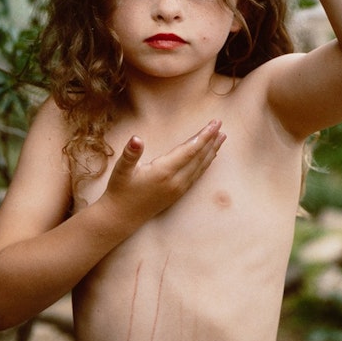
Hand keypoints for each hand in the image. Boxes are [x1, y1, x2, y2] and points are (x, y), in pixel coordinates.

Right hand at [102, 120, 224, 226]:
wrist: (120, 217)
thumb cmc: (120, 190)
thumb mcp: (121, 170)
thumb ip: (130, 153)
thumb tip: (136, 139)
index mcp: (164, 172)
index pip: (190, 150)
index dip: (204, 136)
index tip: (215, 123)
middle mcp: (176, 181)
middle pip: (199, 158)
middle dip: (211, 140)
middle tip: (221, 125)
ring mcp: (178, 189)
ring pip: (200, 167)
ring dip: (212, 151)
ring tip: (221, 138)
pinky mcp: (177, 194)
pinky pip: (197, 175)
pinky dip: (205, 164)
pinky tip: (209, 157)